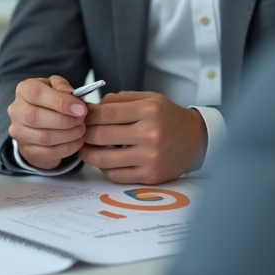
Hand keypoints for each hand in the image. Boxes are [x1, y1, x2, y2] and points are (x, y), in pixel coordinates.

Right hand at [6, 75, 86, 169]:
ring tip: (81, 130)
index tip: (80, 109)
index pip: (36, 93)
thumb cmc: (50, 101)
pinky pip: (48, 152)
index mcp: (23, 90)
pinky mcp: (27, 150)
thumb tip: (72, 98)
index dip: (60, 102)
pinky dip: (67, 148)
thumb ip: (62, 87)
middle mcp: (16, 111)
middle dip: (65, 120)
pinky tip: (77, 141)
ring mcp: (19, 132)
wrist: (38, 123)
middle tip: (82, 120)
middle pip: (36, 117)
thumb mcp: (56, 87)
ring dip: (68, 135)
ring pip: (44, 137)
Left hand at [79, 91, 206, 183]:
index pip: (106, 113)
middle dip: (84, 134)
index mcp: (149, 110)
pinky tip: (104, 160)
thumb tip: (92, 107)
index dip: (87, 115)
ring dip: (88, 154)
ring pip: (104, 159)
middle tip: (78, 133)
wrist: (195, 140)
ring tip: (85, 148)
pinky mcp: (150, 176)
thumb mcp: (149, 99)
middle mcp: (151, 134)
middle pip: (101, 135)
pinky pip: (116, 175)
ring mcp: (151, 157)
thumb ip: (120, 99)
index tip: (81, 117)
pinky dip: (104, 168)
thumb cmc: (168, 117)